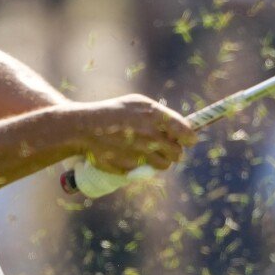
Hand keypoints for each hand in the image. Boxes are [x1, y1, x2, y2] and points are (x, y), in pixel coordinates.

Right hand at [74, 95, 196, 173]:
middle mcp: (150, 136)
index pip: (186, 132)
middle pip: (177, 153)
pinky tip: (129, 154)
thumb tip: (183, 129)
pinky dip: (140, 165)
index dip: (189, 138)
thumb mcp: (138, 104)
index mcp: (154, 116)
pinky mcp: (130, 167)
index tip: (189, 140)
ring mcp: (140, 153)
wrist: (85, 128)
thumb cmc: (114, 113)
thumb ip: (161, 115)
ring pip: (163, 165)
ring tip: (147, 151)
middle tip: (165, 147)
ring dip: (159, 160)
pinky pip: (144, 170)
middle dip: (174, 151)